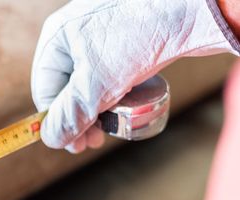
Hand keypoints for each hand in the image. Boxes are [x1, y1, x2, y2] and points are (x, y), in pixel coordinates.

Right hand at [32, 0, 238, 152]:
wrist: (193, 9)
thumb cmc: (138, 37)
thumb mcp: (97, 85)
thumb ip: (70, 115)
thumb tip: (51, 139)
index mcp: (57, 38)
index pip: (45, 89)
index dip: (57, 121)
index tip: (74, 145)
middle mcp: (73, 35)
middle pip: (66, 88)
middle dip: (79, 118)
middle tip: (94, 140)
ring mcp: (99, 37)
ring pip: (88, 83)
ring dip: (95, 109)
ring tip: (109, 127)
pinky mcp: (123, 41)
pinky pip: (107, 75)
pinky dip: (110, 93)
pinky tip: (121, 105)